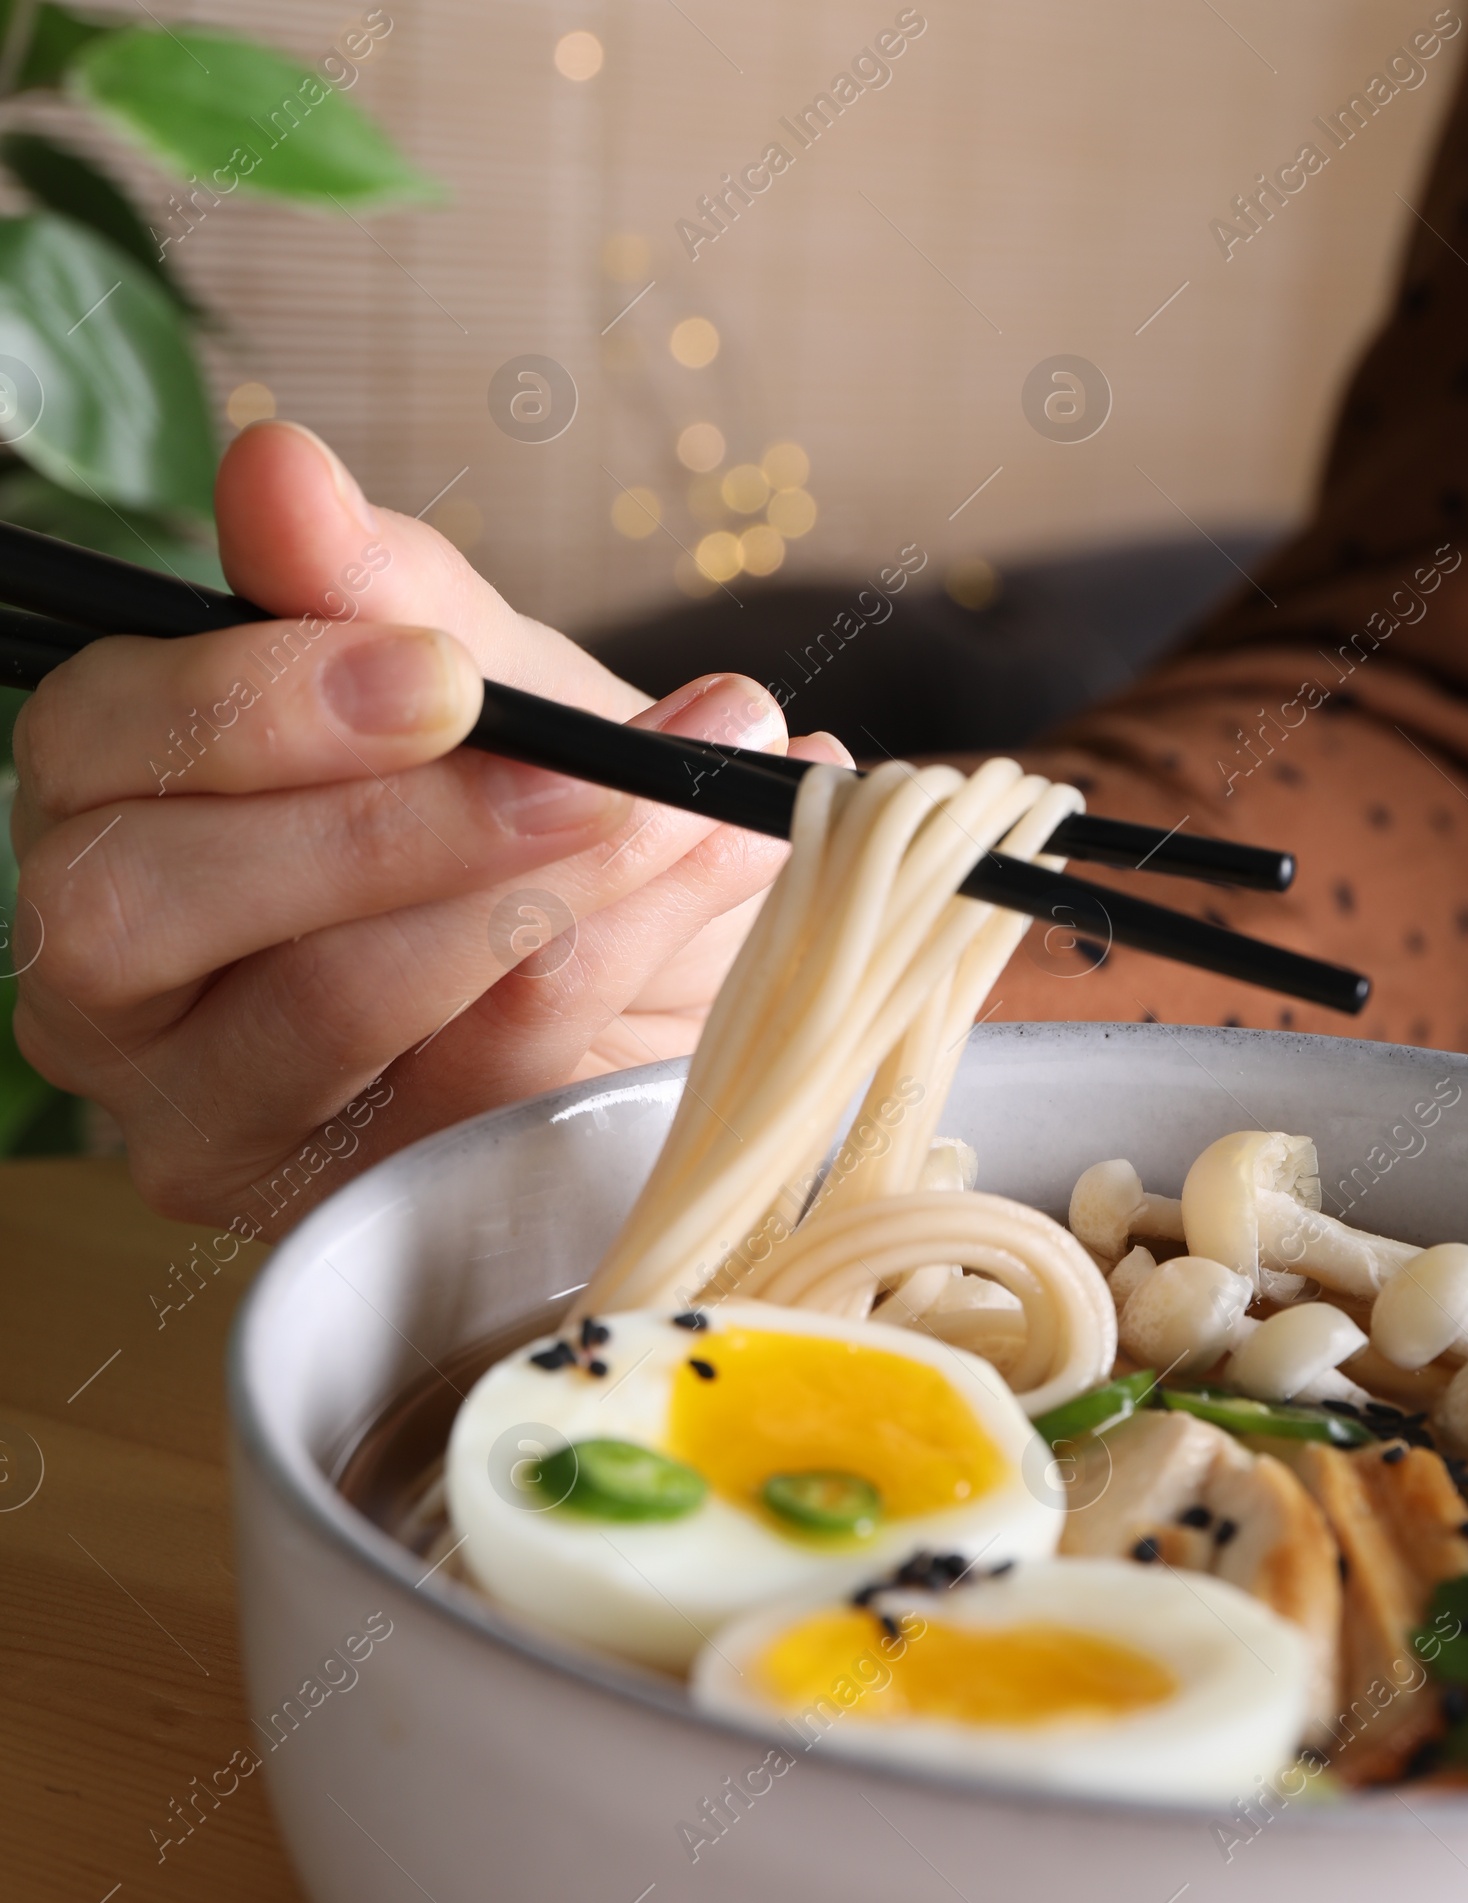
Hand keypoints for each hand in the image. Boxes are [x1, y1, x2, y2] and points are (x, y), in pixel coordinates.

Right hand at [10, 420, 849, 1233]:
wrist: (658, 953)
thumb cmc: (525, 806)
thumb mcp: (477, 678)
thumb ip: (374, 588)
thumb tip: (274, 466)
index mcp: (110, 801)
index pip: (101, 744)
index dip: (260, 703)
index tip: (447, 673)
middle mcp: (111, 978)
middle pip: (145, 905)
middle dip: (390, 826)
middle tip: (592, 772)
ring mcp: (204, 1113)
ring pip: (318, 1009)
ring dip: (532, 899)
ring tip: (690, 813)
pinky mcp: (331, 1207)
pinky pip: (454, 1099)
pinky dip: (598, 983)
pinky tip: (701, 890)